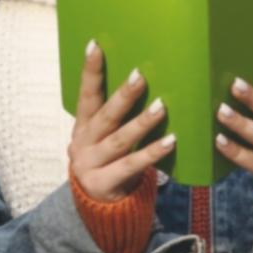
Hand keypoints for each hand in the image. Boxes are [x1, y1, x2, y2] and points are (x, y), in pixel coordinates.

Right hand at [68, 41, 176, 200]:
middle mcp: (83, 143)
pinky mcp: (104, 184)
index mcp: (82, 126)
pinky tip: (171, 140)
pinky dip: (153, 152)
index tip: (96, 45)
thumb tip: (145, 77)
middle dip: (123, 95)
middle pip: (105, 115)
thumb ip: (115, 115)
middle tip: (141, 75)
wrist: (97, 207)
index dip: (90, 71)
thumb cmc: (109, 160)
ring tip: (162, 106)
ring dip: (142, 123)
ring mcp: (91, 165)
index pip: (86, 94)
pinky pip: (132, 165)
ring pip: (120, 140)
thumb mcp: (104, 137)